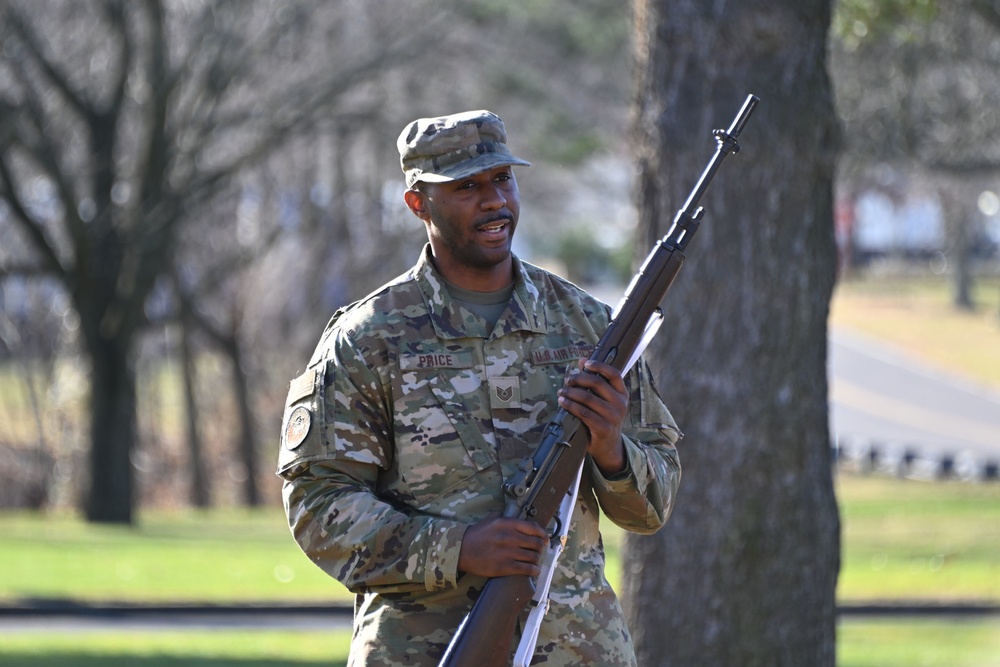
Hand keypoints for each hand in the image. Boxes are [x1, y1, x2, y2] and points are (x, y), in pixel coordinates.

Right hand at [457, 516, 547, 576]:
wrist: (461, 550)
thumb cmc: (476, 534)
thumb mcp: (490, 520)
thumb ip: (505, 517)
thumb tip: (517, 517)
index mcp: (507, 524)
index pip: (533, 527)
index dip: (543, 534)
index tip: (545, 539)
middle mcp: (510, 537)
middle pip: (535, 543)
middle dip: (540, 547)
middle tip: (539, 550)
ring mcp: (508, 553)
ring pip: (533, 556)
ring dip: (537, 559)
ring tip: (535, 560)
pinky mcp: (504, 567)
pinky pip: (526, 569)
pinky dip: (533, 570)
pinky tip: (534, 570)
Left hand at [558, 359, 628, 475]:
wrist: (609, 446)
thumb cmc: (604, 418)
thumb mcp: (604, 400)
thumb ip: (595, 381)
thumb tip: (582, 360)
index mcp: (622, 394)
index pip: (614, 374)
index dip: (599, 366)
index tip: (585, 364)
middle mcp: (620, 404)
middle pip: (597, 383)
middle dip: (578, 379)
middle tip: (567, 380)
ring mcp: (613, 417)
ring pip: (587, 398)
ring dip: (571, 392)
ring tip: (561, 392)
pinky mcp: (603, 428)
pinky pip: (583, 412)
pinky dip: (570, 405)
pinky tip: (563, 402)